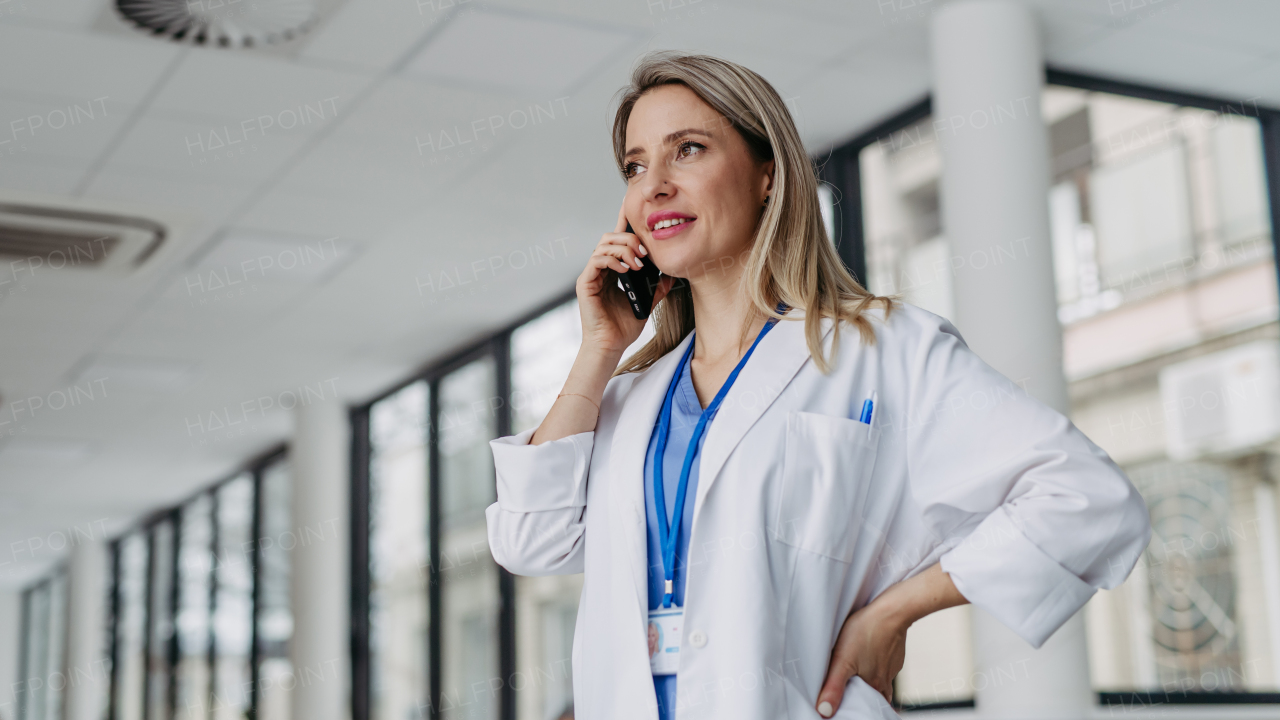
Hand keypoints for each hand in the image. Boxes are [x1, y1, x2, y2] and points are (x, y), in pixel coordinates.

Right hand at [576, 200, 674, 358]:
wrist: (611, 345)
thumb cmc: (625, 326)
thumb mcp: (647, 302)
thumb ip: (657, 286)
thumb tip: (672, 274)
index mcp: (613, 269)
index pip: (617, 240)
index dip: (624, 221)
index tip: (631, 206)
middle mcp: (600, 268)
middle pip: (611, 236)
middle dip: (630, 239)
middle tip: (646, 254)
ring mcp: (591, 274)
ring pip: (603, 244)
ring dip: (624, 249)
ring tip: (638, 263)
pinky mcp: (585, 283)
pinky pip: (596, 260)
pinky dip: (612, 260)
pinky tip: (626, 270)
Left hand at [816, 598, 907, 715]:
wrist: (892, 611)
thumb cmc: (865, 632)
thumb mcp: (842, 660)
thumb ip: (833, 687)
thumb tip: (824, 712)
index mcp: (875, 685)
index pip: (869, 706)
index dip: (859, 707)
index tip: (850, 707)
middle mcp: (886, 678)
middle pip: (876, 695)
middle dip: (866, 697)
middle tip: (854, 694)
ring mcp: (892, 664)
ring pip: (881, 679)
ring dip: (872, 680)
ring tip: (859, 676)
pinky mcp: (894, 651)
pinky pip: (885, 663)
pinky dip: (877, 663)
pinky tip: (869, 654)